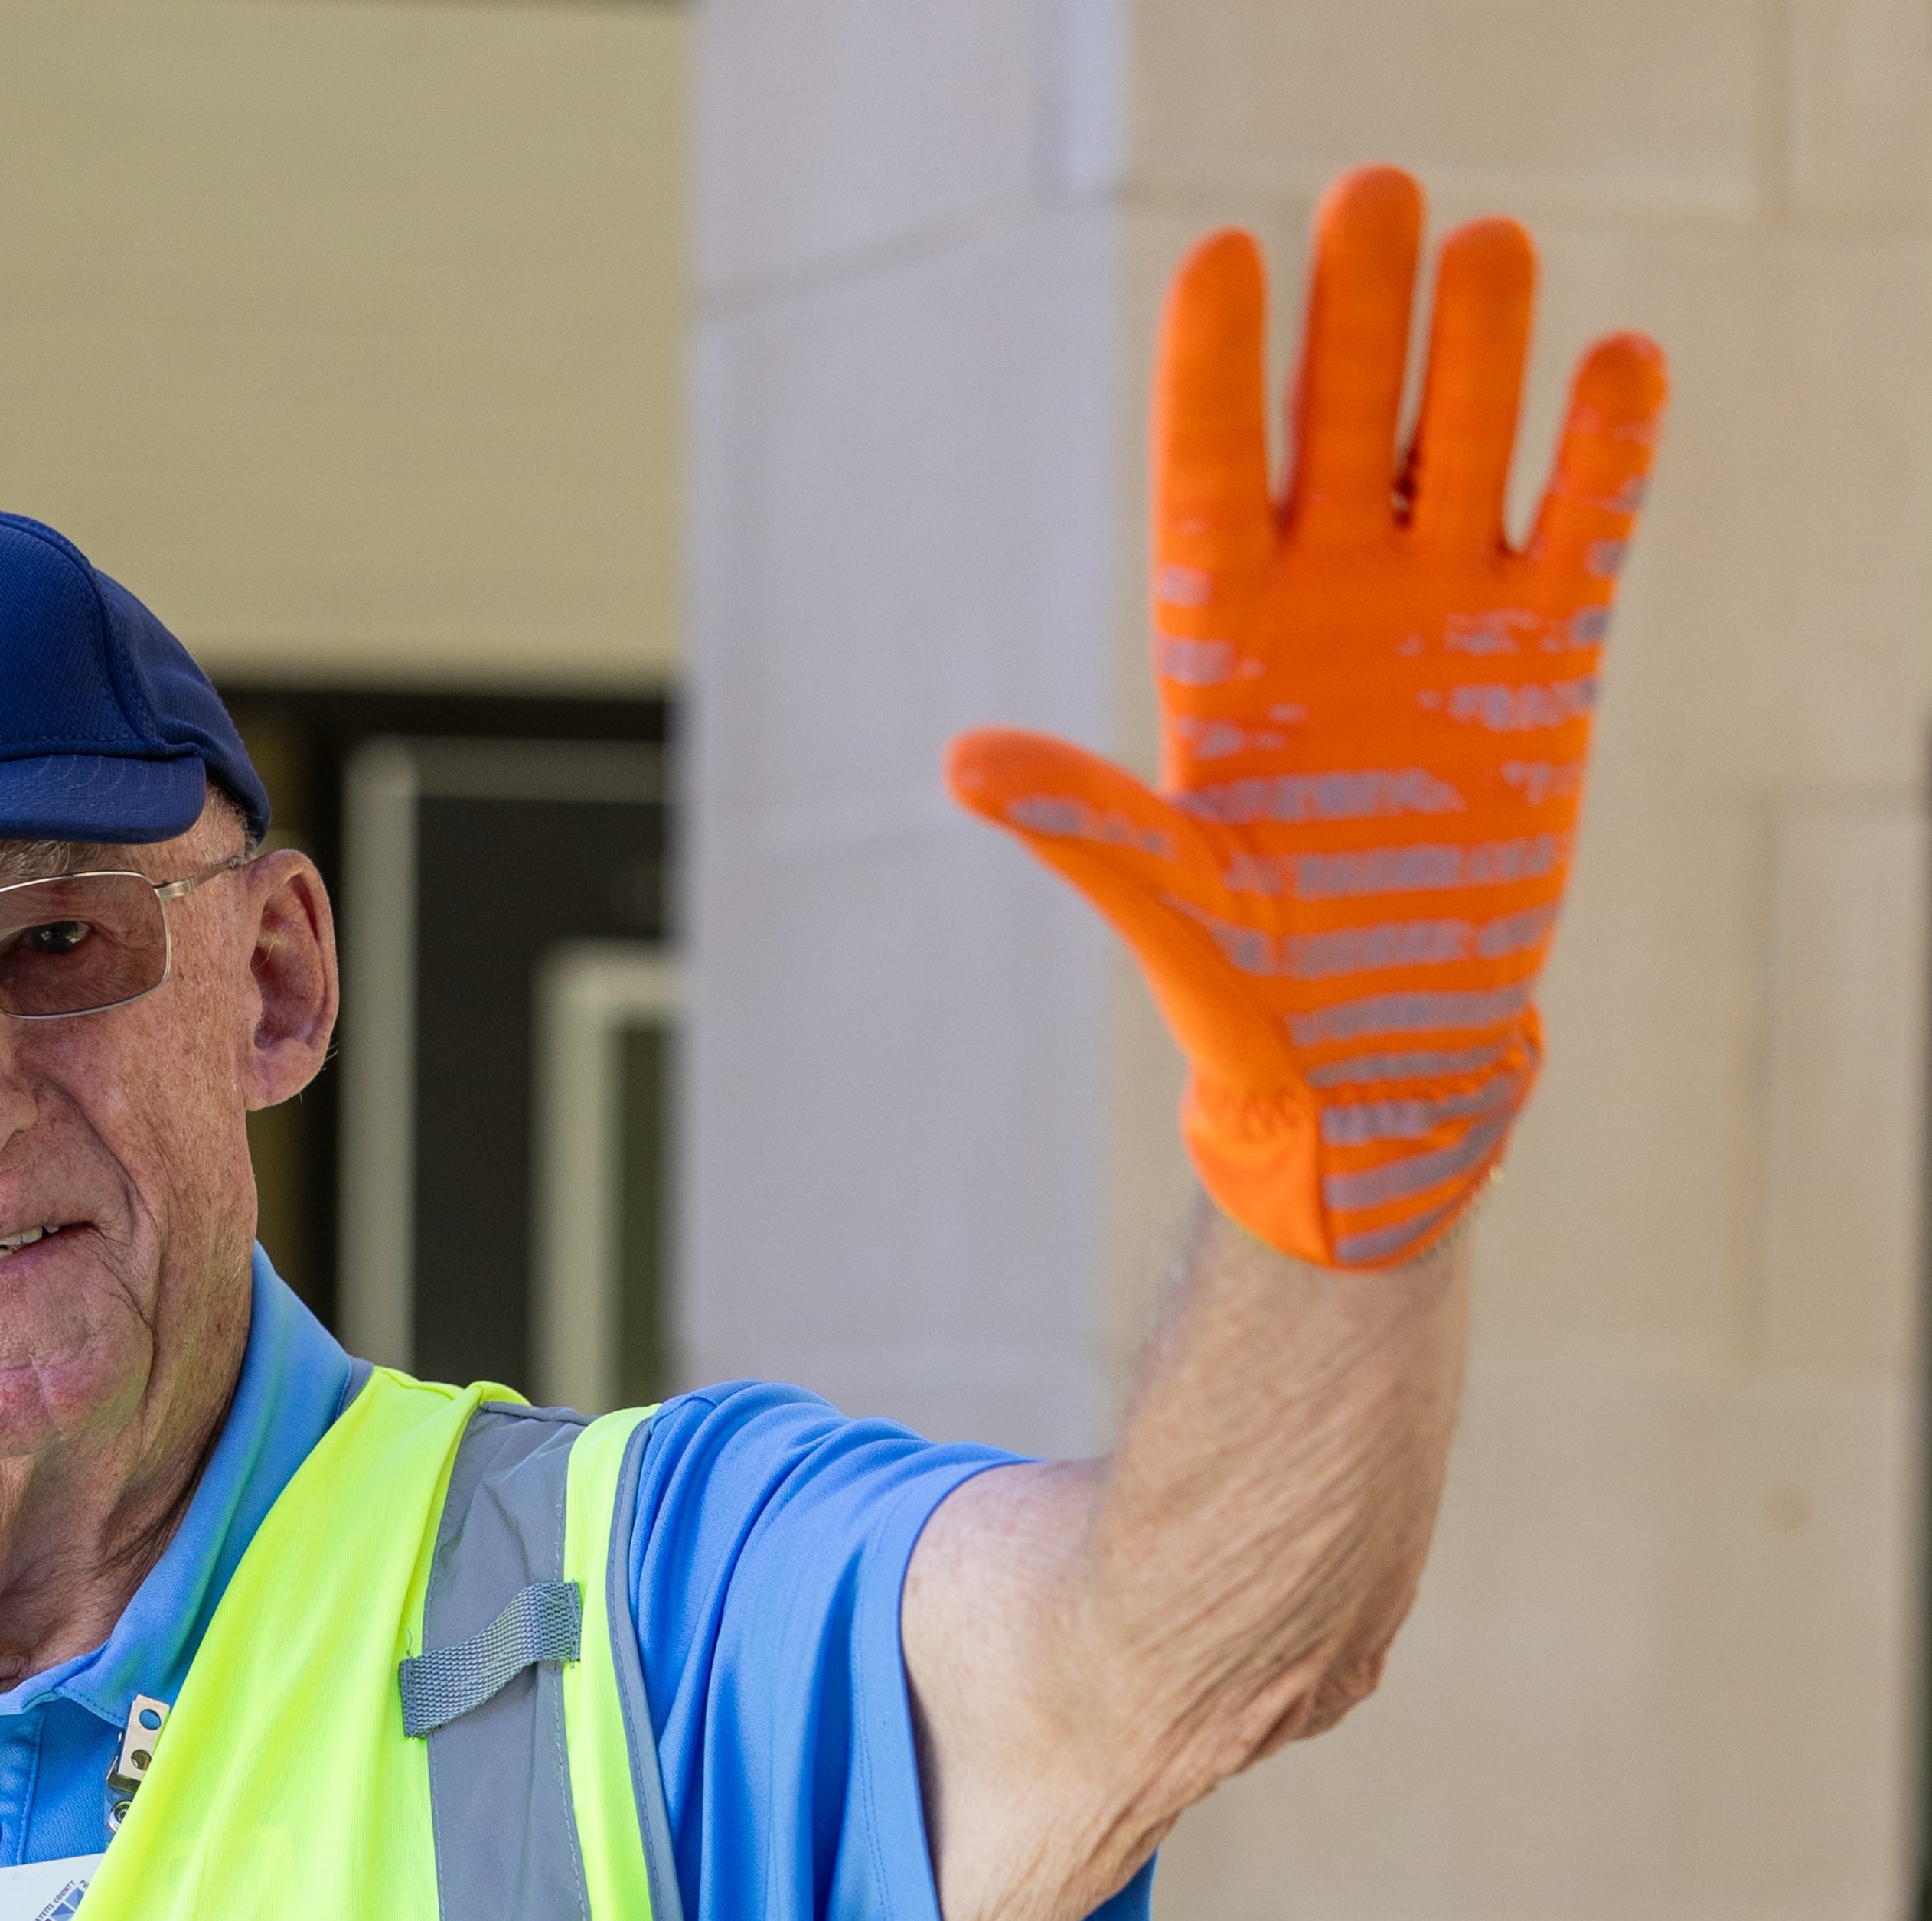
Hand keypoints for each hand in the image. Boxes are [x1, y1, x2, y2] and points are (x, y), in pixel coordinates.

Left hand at [949, 166, 1664, 1267]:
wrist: (1376, 1061)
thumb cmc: (1250, 995)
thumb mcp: (1170, 909)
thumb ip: (1089, 827)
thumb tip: (964, 767)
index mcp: (1221, 632)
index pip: (1213, 464)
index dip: (1217, 365)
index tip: (1221, 260)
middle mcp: (1330, 591)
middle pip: (1343, 408)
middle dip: (1358, 307)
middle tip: (1371, 196)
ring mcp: (1440, 611)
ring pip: (1463, 430)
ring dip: (1477, 340)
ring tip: (1488, 251)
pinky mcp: (1546, 653)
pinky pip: (1582, 520)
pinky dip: (1606, 446)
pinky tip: (1619, 364)